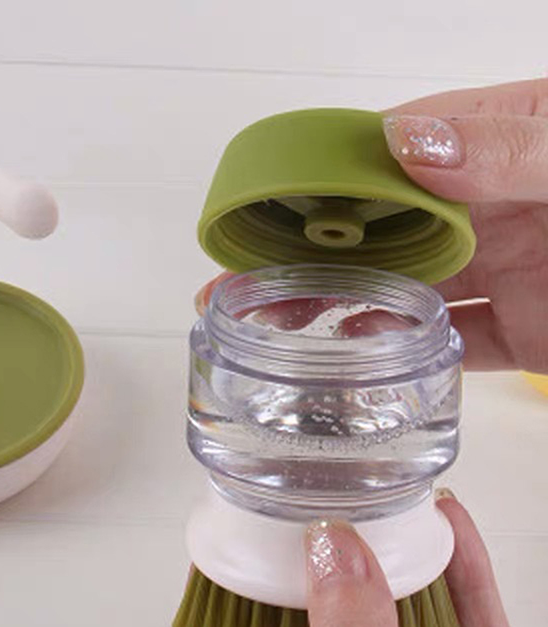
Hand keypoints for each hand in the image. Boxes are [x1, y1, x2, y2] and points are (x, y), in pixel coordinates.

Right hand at [196, 78, 547, 371]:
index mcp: (494, 145)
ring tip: (275, 320)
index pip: (388, 153)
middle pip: (378, 229)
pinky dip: (400, 348)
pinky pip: (448, 342)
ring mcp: (503, 271)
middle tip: (243, 280)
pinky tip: (353, 346)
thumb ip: (505, 146)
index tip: (263, 205)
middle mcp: (488, 209)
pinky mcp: (521, 331)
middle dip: (308, 252)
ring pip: (401, 287)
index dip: (321, 178)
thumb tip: (403, 141)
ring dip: (337, 302)